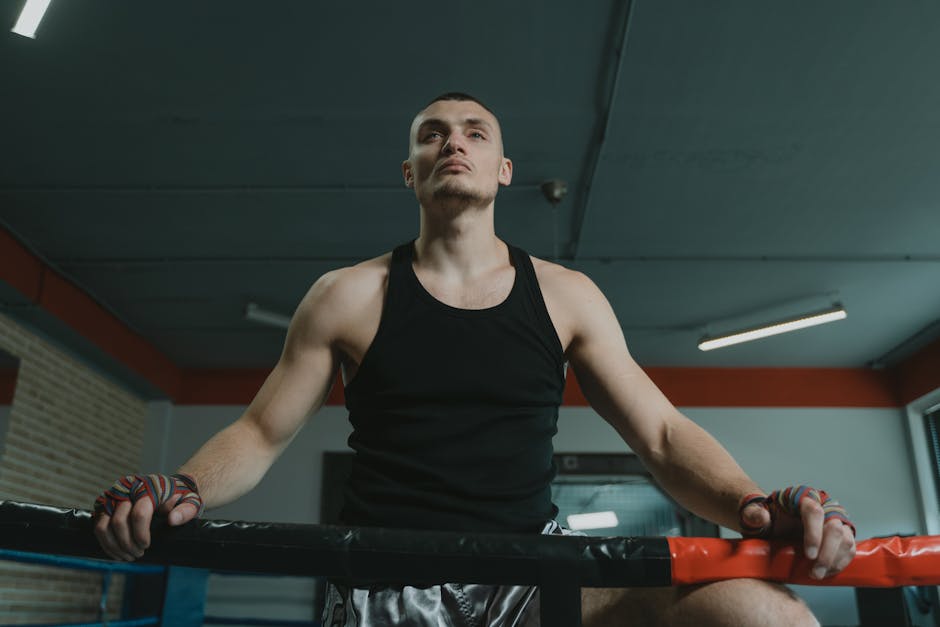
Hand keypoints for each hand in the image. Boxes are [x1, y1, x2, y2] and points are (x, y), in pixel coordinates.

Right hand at [92, 474, 201, 560]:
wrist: (167, 488)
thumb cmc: (180, 497)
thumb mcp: (191, 501)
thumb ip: (186, 510)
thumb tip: (172, 520)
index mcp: (148, 487)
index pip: (139, 513)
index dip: (141, 534)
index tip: (146, 546)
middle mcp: (127, 489)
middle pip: (119, 521)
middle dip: (128, 543)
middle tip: (139, 554)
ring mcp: (113, 496)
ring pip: (104, 525)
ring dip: (114, 546)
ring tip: (128, 556)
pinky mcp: (104, 504)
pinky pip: (98, 526)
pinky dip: (105, 543)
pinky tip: (117, 553)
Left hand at [740, 486, 855, 579]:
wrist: (772, 522)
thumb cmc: (764, 517)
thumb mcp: (753, 515)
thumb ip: (753, 514)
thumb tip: (763, 517)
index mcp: (801, 496)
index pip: (814, 511)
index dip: (814, 534)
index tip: (808, 555)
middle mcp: (822, 504)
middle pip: (834, 527)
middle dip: (827, 553)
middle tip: (815, 572)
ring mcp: (833, 518)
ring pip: (845, 538)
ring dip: (836, 560)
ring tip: (818, 574)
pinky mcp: (841, 532)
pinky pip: (849, 547)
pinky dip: (842, 561)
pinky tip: (829, 572)